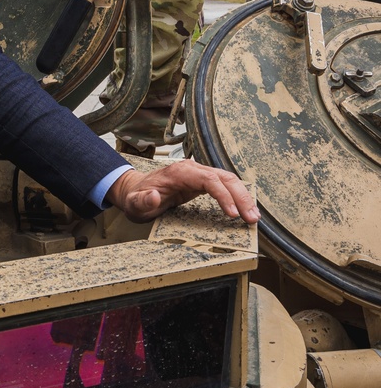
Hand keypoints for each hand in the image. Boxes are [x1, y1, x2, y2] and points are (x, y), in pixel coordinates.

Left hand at [108, 158, 258, 224]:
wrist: (135, 190)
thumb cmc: (136, 197)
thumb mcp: (134, 203)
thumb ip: (142, 200)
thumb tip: (155, 196)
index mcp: (179, 173)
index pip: (208, 180)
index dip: (223, 195)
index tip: (232, 214)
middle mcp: (192, 169)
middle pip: (223, 178)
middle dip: (240, 197)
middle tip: (251, 218)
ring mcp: (198, 173)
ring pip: (227, 180)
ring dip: (243, 197)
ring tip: (253, 217)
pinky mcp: (202, 181)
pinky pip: (224, 185)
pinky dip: (237, 196)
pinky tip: (246, 209)